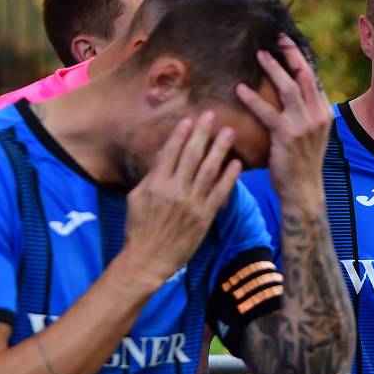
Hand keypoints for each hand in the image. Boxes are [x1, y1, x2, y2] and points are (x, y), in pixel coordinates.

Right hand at [122, 111, 241, 284]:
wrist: (148, 258)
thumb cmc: (138, 228)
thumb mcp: (136, 198)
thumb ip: (151, 175)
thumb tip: (162, 154)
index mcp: (156, 184)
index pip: (171, 152)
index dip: (182, 134)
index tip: (190, 119)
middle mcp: (175, 190)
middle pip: (192, 156)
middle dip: (203, 133)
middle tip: (212, 115)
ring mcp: (192, 204)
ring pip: (209, 170)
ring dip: (220, 149)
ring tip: (229, 132)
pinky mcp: (204, 217)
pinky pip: (220, 193)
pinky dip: (229, 178)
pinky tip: (237, 164)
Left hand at [236, 35, 332, 211]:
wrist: (303, 192)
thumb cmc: (301, 165)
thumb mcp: (311, 136)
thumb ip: (305, 114)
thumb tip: (294, 96)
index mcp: (323, 113)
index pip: (313, 78)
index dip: (301, 58)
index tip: (288, 43)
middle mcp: (317, 115)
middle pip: (304, 75)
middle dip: (291, 53)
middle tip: (277, 37)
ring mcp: (304, 125)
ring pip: (288, 87)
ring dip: (273, 68)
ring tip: (259, 54)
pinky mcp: (287, 136)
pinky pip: (268, 112)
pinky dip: (253, 99)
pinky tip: (240, 89)